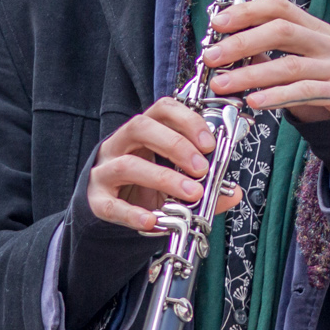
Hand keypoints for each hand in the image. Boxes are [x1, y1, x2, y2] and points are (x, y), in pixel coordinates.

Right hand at [89, 98, 241, 231]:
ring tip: (190, 193)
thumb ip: (206, 184)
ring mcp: (105, 171)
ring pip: (126, 164)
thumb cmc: (146, 185)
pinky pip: (111, 204)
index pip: (162, 109)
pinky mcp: (96, 200)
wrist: (111, 206)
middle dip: (175, 145)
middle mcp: (121, 145)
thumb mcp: (177, 178)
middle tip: (201, 167)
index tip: (209, 143)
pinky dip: (133, 213)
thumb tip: (233, 193)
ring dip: (162, 178)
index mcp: (144, 132)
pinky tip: (152, 220)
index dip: (187, 120)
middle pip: (140, 127)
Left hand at [203, 0, 329, 122]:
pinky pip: (303, 93)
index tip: (219, 23)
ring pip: (289, 66)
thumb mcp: (299, 61)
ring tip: (222, 84)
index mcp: (316, 28)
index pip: (281, 8)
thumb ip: (268, 53)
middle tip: (212, 56)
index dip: (248, 11)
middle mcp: (329, 43)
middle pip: (283, 32)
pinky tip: (254, 101)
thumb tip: (227, 49)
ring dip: (250, 75)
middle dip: (242, 43)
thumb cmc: (323, 83)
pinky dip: (275, 96)